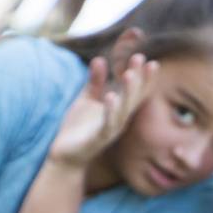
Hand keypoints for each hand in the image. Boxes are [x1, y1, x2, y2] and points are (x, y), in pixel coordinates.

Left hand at [48, 54, 155, 169]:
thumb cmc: (79, 128)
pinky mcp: (99, 138)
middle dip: (138, 78)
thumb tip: (100, 59)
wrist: (66, 154)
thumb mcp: (87, 99)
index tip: (147, 58)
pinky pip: (108, 124)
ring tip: (129, 74)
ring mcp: (111, 129)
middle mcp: (120, 118)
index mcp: (119, 109)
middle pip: (133, 97)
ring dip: (128, 92)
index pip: (135, 90)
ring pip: (124, 109)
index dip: (141, 75)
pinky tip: (110, 97)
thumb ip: (95, 81)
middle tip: (140, 58)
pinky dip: (110, 111)